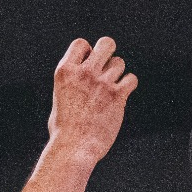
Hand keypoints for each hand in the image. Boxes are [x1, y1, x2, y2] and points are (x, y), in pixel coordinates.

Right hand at [48, 37, 137, 163]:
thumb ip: (72, 81)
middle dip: (108, 53)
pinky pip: (132, 79)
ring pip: (119, 62)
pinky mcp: (117, 96)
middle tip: (106, 69)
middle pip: (106, 43)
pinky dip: (129, 85)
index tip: (87, 66)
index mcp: (64, 71)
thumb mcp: (60, 97)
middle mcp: (84, 73)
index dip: (87, 52)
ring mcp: (101, 83)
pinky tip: (121, 95)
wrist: (74, 147)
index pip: (81, 43)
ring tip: (110, 89)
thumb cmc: (64, 129)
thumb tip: (82, 73)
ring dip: (118, 74)